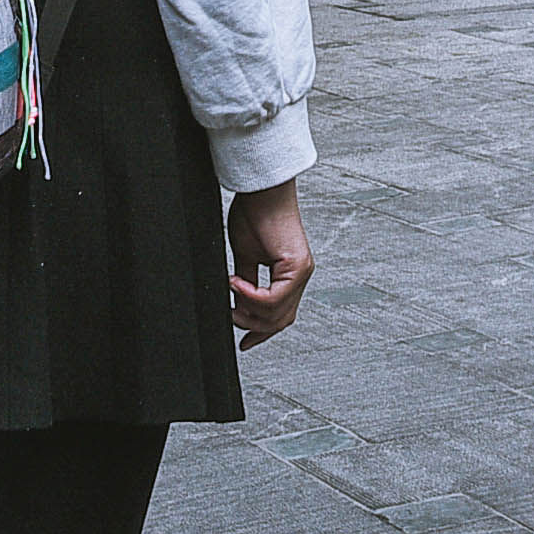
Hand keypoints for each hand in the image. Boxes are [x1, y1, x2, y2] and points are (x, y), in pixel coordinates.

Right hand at [225, 182, 312, 348]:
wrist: (261, 190)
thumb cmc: (254, 213)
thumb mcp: (246, 256)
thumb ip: (247, 283)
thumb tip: (239, 306)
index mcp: (290, 275)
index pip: (280, 315)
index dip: (261, 332)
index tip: (244, 342)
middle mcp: (300, 275)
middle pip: (280, 320)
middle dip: (253, 325)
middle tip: (231, 315)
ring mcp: (302, 272)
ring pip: (278, 314)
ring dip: (250, 311)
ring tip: (232, 297)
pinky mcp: (297, 266)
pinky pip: (274, 299)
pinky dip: (252, 297)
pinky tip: (236, 285)